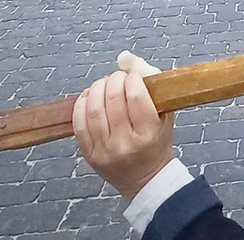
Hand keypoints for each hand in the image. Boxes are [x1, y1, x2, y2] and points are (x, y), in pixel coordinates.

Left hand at [73, 57, 174, 199]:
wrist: (146, 180)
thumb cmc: (157, 144)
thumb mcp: (164, 118)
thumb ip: (154, 91)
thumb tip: (132, 64)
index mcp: (148, 134)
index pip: (136, 96)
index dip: (132, 78)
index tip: (133, 75)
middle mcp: (125, 143)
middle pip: (113, 99)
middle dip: (114, 80)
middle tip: (118, 77)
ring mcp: (104, 150)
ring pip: (93, 109)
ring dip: (97, 88)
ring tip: (104, 84)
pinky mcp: (89, 154)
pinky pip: (79, 123)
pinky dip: (81, 104)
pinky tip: (88, 96)